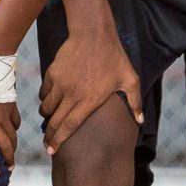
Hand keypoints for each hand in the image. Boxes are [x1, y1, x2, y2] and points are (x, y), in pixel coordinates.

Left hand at [0, 102, 19, 176]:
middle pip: (4, 144)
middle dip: (8, 159)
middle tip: (9, 168)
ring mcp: (3, 112)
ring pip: (12, 135)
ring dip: (13, 147)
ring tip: (10, 155)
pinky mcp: (11, 104)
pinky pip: (16, 121)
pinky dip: (15, 129)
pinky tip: (11, 132)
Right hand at [39, 25, 139, 155]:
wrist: (93, 34)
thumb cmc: (114, 57)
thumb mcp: (130, 79)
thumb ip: (135, 102)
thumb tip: (141, 121)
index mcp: (89, 101)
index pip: (69, 126)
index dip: (58, 140)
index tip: (52, 151)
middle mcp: (72, 95)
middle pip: (54, 122)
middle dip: (49, 136)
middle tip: (47, 145)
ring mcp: (60, 84)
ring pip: (46, 107)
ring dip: (47, 116)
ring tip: (50, 119)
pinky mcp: (53, 74)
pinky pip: (44, 92)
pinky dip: (45, 98)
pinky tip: (51, 99)